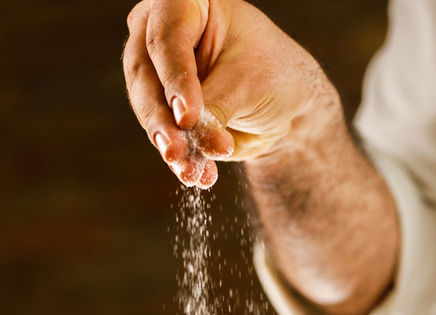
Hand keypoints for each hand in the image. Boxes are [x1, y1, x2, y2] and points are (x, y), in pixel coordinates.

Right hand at [123, 0, 330, 187]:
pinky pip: (163, 134)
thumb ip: (212, 110)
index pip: (168, 38)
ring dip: (170, 145)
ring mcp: (157, 72)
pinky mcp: (162, 108)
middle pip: (146, 75)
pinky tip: (197, 177)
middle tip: (177, 150)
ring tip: (191, 171)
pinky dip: (181, 158)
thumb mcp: (248, 85)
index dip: (175, 78)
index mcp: (186, 4)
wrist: (289, 104)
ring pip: (148, 109)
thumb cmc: (274, 74)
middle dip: (163, 119)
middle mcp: (160, 32)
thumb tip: (186, 144)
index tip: (188, 115)